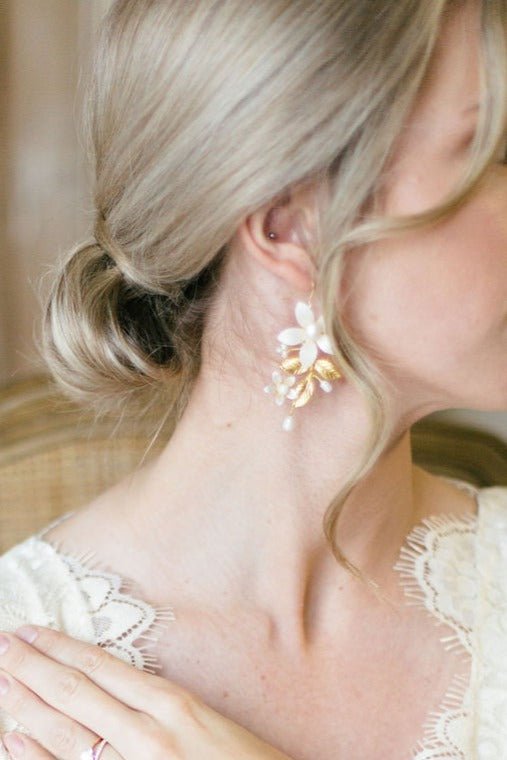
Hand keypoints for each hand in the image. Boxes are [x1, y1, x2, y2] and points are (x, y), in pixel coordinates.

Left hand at [0, 625, 291, 758]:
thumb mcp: (211, 727)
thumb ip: (167, 709)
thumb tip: (126, 691)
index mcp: (173, 706)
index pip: (103, 668)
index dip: (62, 648)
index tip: (31, 631)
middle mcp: (150, 734)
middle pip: (77, 693)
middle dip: (33, 667)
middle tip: (1, 644)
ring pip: (68, 730)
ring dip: (27, 702)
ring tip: (0, 677)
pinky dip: (39, 756)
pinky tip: (12, 738)